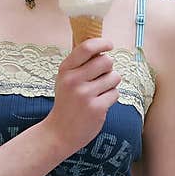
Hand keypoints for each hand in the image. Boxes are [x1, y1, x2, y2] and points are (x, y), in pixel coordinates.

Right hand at [46, 37, 120, 151]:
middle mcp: (74, 80)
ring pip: (114, 77)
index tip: (110, 45)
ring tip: (99, 92)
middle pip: (106, 61)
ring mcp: (85, 94)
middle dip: (109, 68)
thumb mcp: (65, 79)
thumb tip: (100, 46)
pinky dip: (111, 97)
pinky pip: (115, 93)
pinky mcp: (96, 108)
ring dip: (111, 84)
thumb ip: (80, 63)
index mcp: (66, 70)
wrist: (59, 132)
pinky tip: (99, 103)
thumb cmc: (66, 102)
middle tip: (101, 77)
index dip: (102, 43)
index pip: (87, 48)